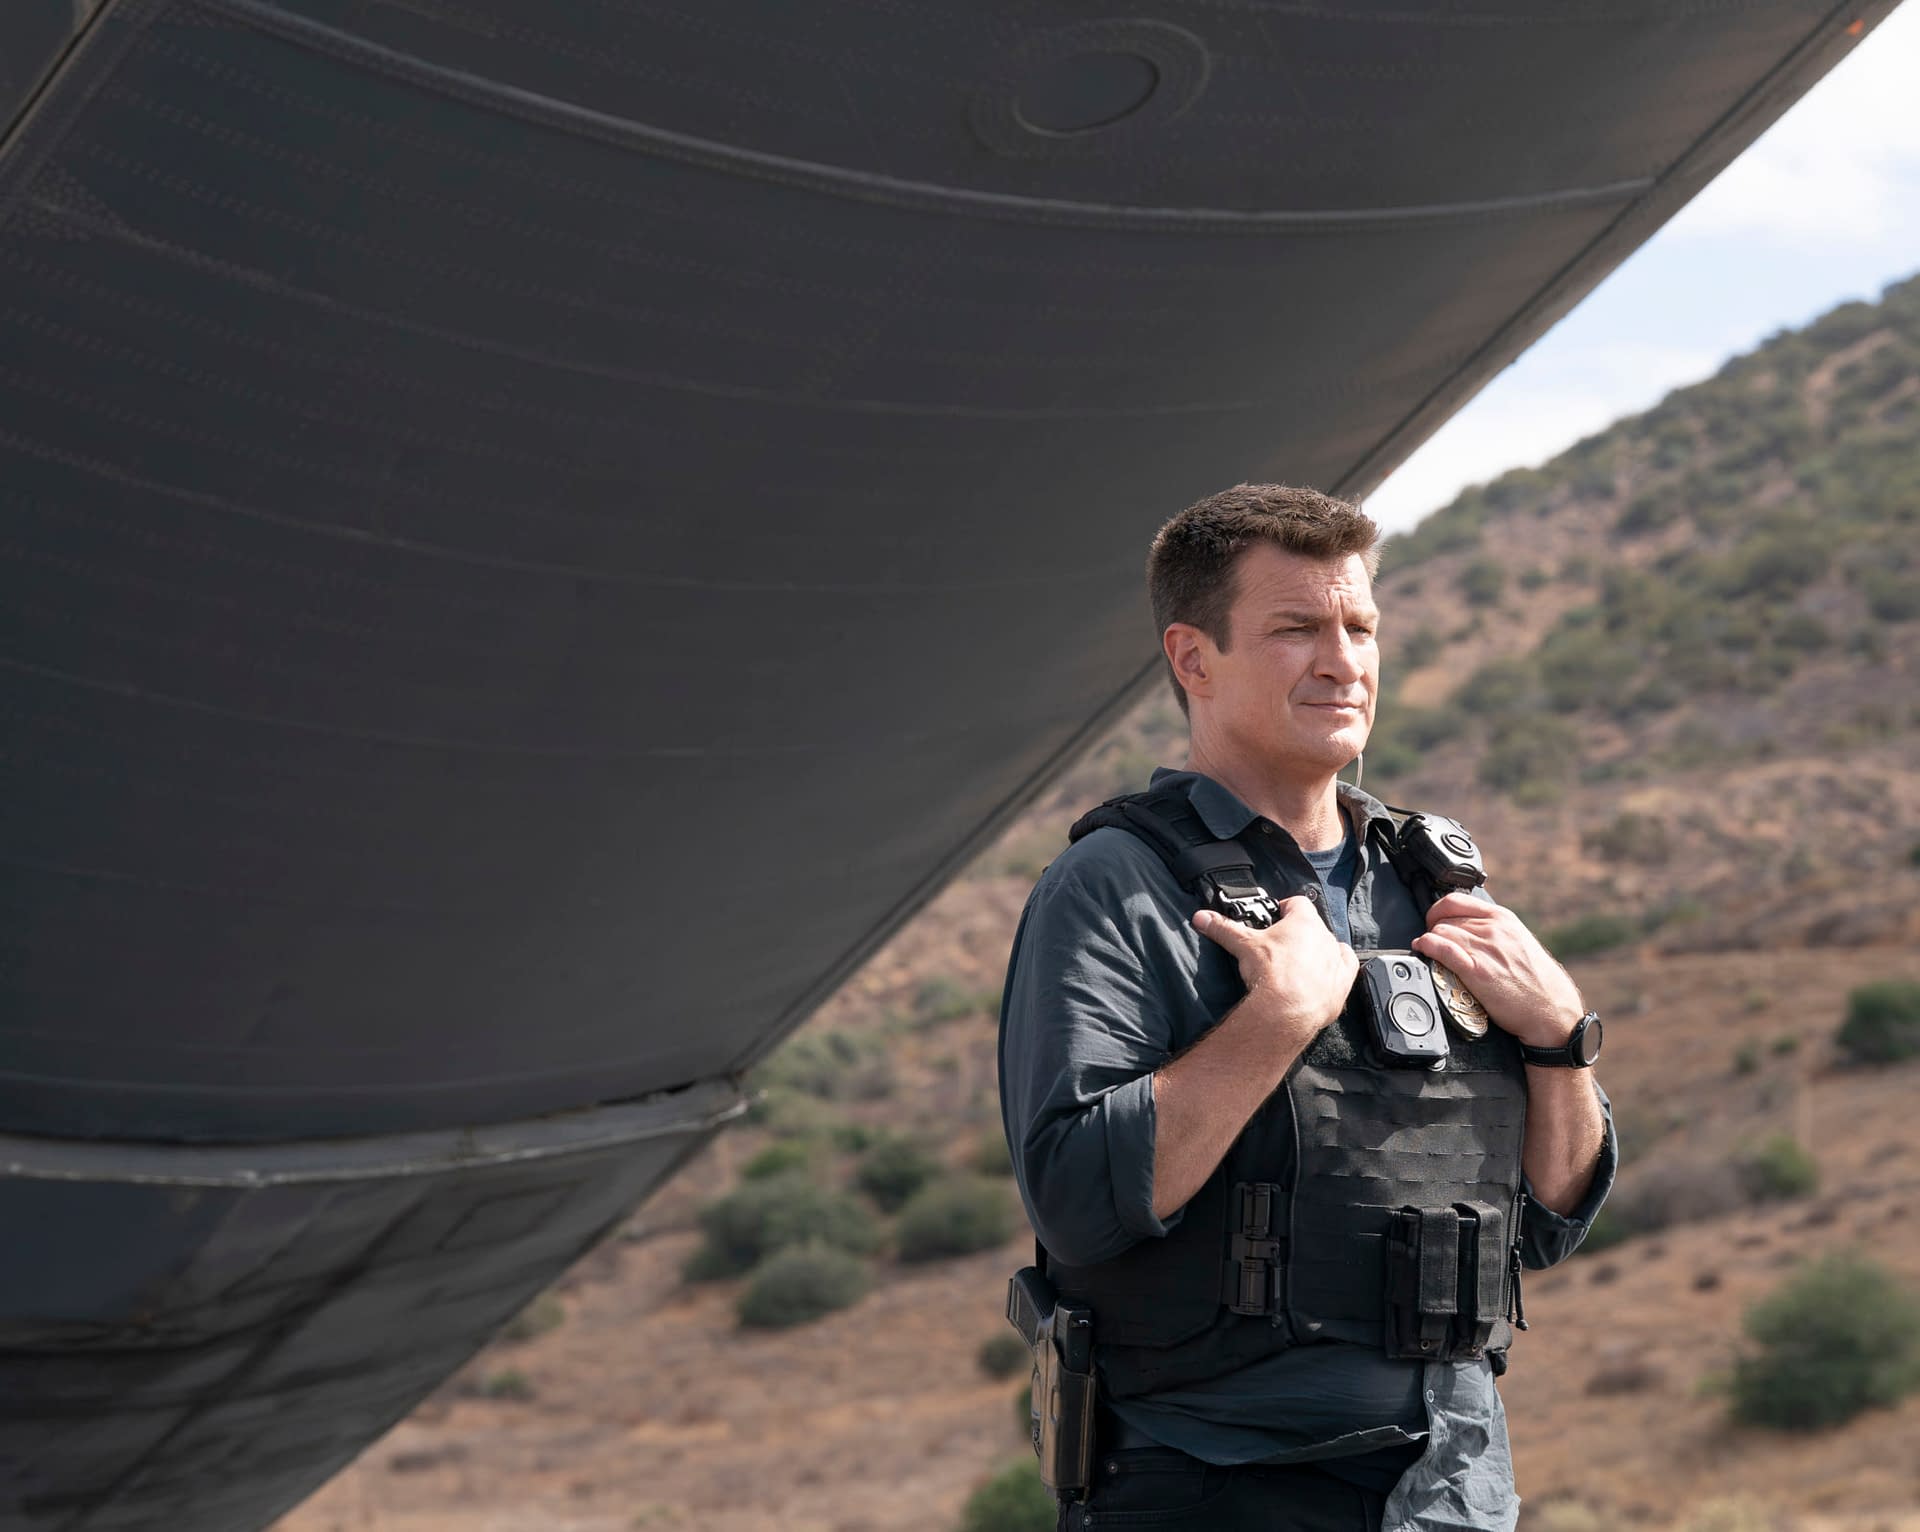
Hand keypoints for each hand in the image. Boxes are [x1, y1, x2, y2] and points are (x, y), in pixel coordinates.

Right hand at [1192, 897, 1357, 1050]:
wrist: (1287, 1010)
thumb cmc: (1270, 973)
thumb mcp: (1242, 946)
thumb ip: (1223, 928)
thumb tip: (1201, 917)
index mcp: (1303, 921)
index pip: (1296, 903)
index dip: (1283, 909)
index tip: (1273, 919)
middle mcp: (1324, 936)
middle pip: (1311, 926)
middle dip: (1297, 934)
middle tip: (1278, 947)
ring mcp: (1336, 959)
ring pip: (1329, 946)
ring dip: (1316, 951)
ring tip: (1297, 965)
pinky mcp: (1343, 981)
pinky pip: (1347, 966)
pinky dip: (1336, 968)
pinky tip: (1323, 974)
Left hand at [1411, 892, 1584, 1049]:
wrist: (1552, 1010)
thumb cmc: (1536, 981)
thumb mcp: (1517, 941)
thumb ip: (1492, 930)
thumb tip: (1464, 927)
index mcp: (1503, 918)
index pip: (1455, 901)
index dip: (1437, 911)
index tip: (1433, 923)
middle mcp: (1494, 929)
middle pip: (1444, 919)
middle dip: (1433, 931)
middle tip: (1434, 946)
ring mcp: (1486, 949)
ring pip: (1440, 932)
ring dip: (1430, 942)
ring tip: (1429, 952)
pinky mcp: (1478, 971)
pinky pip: (1444, 949)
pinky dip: (1427, 946)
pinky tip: (1423, 949)